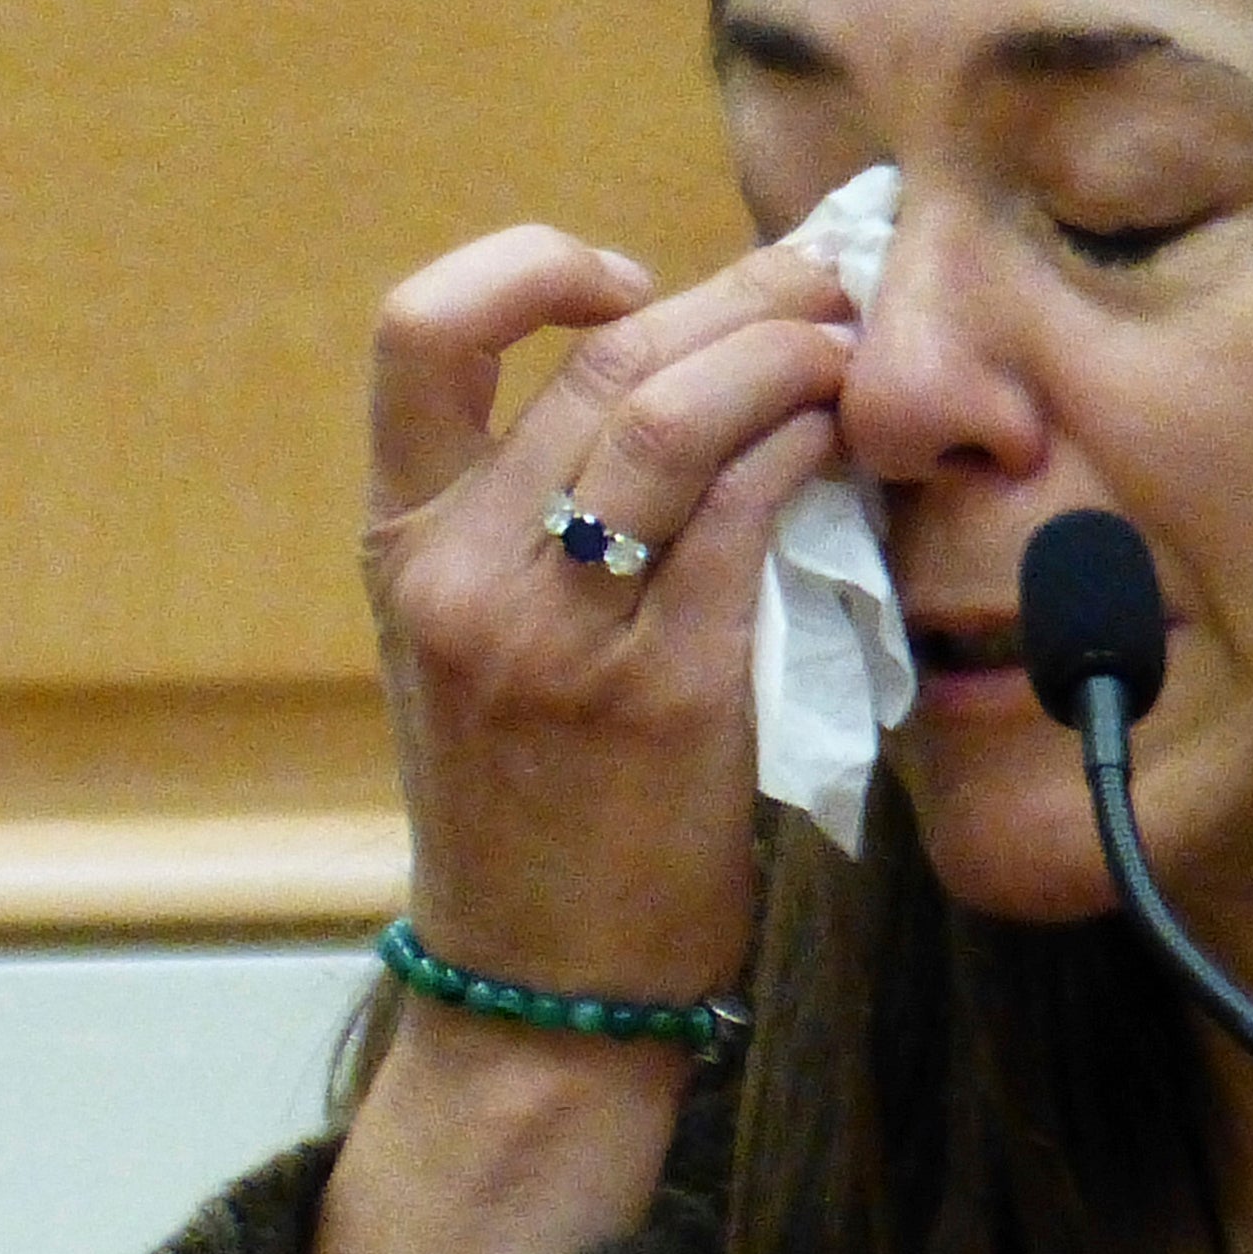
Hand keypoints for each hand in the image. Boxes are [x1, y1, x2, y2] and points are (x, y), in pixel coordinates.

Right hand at [360, 226, 852, 1000]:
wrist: (539, 986)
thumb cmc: (529, 801)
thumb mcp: (475, 642)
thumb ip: (537, 510)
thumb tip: (695, 362)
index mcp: (404, 546)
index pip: (420, 332)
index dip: (528, 266)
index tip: (625, 280)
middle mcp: (463, 574)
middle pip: (602, 361)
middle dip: (737, 294)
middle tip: (824, 278)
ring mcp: (560, 634)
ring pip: (679, 416)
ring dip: (788, 351)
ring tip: (848, 345)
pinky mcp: (666, 692)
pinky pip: (749, 514)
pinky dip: (811, 447)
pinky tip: (846, 441)